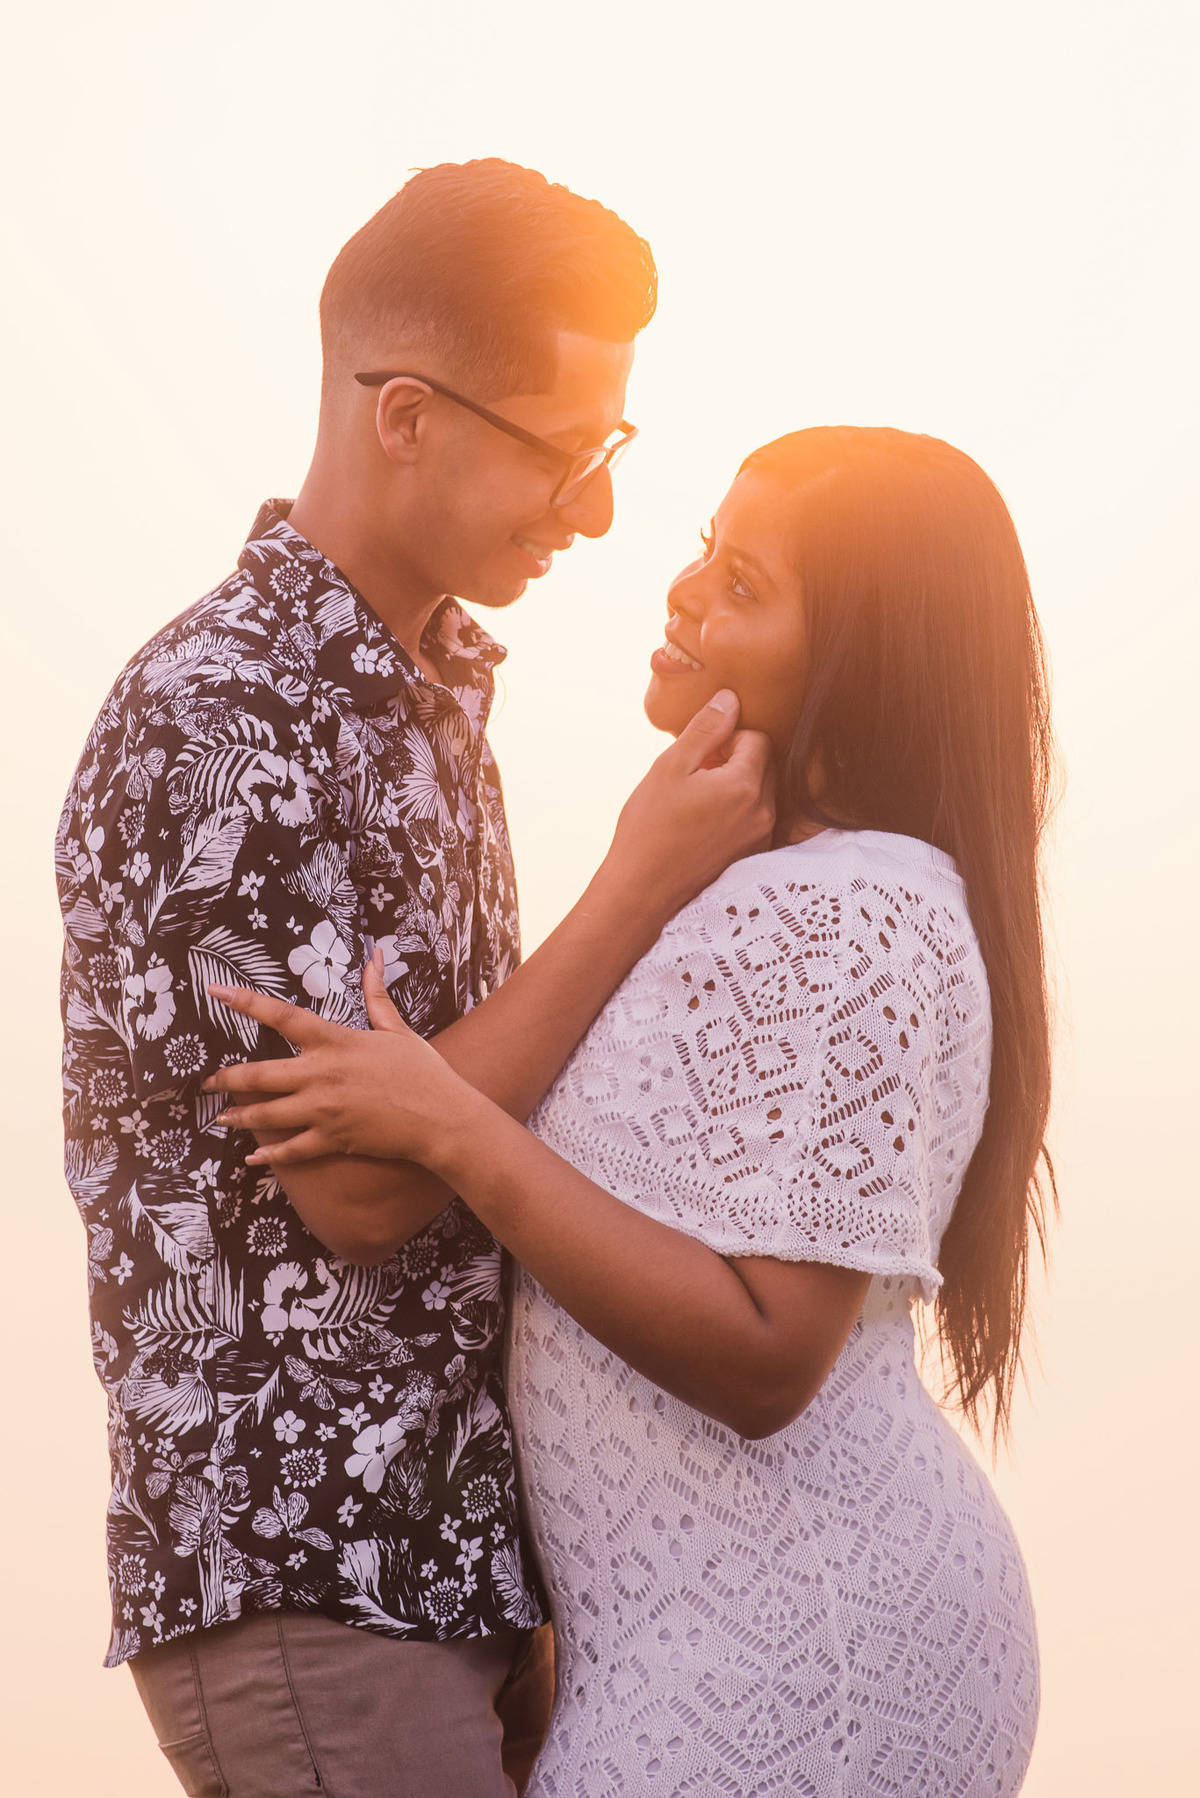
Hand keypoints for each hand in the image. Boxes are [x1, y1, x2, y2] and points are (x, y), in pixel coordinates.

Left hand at [201, 960, 471, 1168]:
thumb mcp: (397, 1030)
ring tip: (221, 1117)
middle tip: (205, 1083)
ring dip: (239, 1116)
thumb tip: (375, 956)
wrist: (442, 1119)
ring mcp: (324, 1111)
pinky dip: (269, 1155)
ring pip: (267, 1115)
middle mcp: (322, 1075)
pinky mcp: (332, 1139)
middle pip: (259, 1075)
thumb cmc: (423, 1072)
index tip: (215, 991)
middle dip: (226, 1079)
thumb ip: (377, 995)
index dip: (246, 1001)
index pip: (282, 1016)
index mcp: (335, 1042)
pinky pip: (291, 1150)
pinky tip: (253, 1157)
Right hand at [600, 691, 773, 917]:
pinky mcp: (752, 856)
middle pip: (765, 764)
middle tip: (696, 774)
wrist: (641, 890)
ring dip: (735, 785)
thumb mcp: (670, 767)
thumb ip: (705, 730)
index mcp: (745, 786)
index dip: (727, 738)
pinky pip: (755, 818)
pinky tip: (703, 823)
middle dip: (735, 760)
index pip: (757, 738)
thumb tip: (730, 699)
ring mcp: (760, 837)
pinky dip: (736, 811)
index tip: (699, 754)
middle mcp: (763, 812)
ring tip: (697, 799)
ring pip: (761, 792)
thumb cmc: (649, 828)